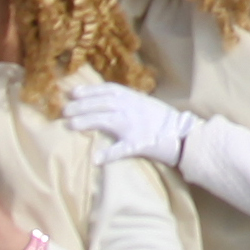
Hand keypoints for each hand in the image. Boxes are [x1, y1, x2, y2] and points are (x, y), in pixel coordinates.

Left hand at [62, 80, 186, 164]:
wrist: (185, 135)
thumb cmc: (165, 120)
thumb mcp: (145, 104)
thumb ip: (128, 102)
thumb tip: (109, 102)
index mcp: (133, 98)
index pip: (106, 90)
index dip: (89, 91)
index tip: (73, 93)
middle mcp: (131, 108)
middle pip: (101, 104)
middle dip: (81, 106)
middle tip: (64, 110)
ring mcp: (134, 125)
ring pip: (105, 120)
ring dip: (86, 122)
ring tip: (70, 125)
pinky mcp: (139, 143)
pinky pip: (121, 149)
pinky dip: (108, 154)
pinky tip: (96, 158)